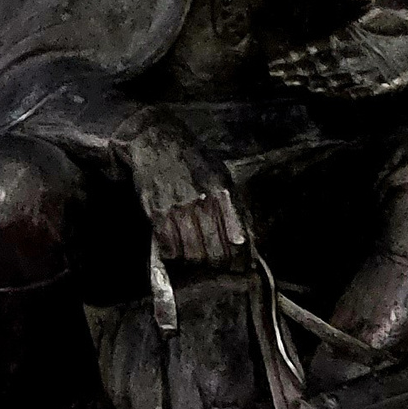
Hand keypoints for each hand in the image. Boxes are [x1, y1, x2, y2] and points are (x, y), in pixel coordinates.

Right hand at [124, 113, 245, 265]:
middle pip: (216, 253)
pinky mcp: (158, 215)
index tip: (242, 266)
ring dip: (199, 261)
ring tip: (201, 257)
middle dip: (222, 264)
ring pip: (193, 255)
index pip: (238, 238)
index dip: (241, 259)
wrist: (158, 142)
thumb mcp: (222, 176)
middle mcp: (202, 203)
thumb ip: (237, 207)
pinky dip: (176, 255)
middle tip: (222, 265)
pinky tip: (180, 249)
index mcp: (223, 193)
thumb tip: (249, 240)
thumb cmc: (194, 161)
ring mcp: (178, 210)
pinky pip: (170, 249)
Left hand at [269, 0, 407, 99]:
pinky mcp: (378, 88)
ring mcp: (366, 77)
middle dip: (295, 73)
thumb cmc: (407, 12)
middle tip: (276, 77)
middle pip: (317, 70)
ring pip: (330, 84)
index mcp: (350, 36)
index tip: (274, 63)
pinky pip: (349, 94)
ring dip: (309, 85)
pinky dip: (332, 94)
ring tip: (292, 84)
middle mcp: (354, 60)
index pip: (313, 51)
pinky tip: (321, 93)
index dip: (292, 58)